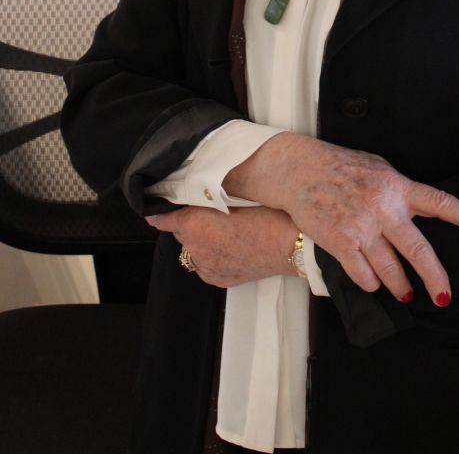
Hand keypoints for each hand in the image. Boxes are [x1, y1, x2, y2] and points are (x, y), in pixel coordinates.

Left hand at [146, 205, 297, 287]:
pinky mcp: (217, 278)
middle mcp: (195, 247)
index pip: (161, 218)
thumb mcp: (234, 193)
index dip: (158, 211)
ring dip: (201, 240)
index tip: (155, 207)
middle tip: (212, 213)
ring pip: (193, 249)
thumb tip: (193, 193)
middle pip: (180, 232)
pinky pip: (204, 264)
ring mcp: (206, 266)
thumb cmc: (266, 213)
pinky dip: (211, 256)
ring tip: (225, 232)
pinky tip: (230, 247)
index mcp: (193, 223)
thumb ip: (206, 195)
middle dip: (189, 223)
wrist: (289, 242)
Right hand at [224, 134, 458, 305]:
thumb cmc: (341, 167)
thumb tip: (423, 208)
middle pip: (418, 251)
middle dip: (435, 278)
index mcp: (397, 186)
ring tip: (405, 292)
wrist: (300, 170)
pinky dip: (371, 283)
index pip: (438, 202)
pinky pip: (364, 276)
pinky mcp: (341, 243)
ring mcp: (362, 227)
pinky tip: (373, 282)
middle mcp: (383, 208)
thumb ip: (400, 190)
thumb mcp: (378, 168)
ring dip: (400, 287)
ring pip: (391, 271)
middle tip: (444, 296)